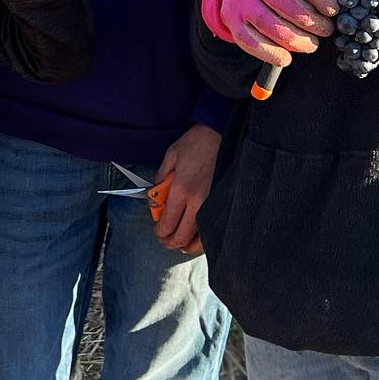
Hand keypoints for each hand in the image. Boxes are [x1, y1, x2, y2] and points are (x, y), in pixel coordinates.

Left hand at [151, 124, 219, 251]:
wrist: (221, 134)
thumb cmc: (196, 143)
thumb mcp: (171, 156)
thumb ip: (161, 179)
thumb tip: (155, 198)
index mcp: (181, 189)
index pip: (168, 222)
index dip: (160, 232)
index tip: (158, 232)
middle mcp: (197, 201)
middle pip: (182, 235)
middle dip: (170, 242)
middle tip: (165, 241)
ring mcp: (212, 205)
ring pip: (200, 238)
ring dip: (188, 244)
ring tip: (180, 243)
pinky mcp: (222, 204)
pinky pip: (213, 229)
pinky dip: (204, 238)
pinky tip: (198, 237)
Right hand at [200, 0, 336, 68]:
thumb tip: (332, 7)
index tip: (332, 10)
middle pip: (280, 0)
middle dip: (308, 20)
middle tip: (325, 30)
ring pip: (267, 22)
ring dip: (294, 39)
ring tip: (311, 45)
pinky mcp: (231, 20)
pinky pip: (250, 41)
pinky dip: (271, 53)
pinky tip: (287, 58)